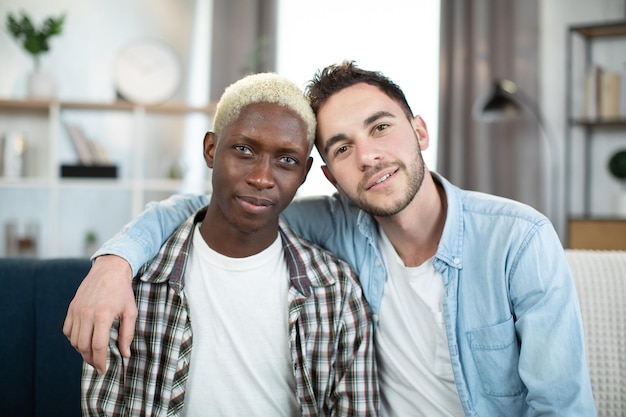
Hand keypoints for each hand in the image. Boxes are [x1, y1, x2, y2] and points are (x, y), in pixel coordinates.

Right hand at [63, 255, 136, 373]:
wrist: (109, 270)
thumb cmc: (122, 291)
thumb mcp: (131, 311)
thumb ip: (127, 334)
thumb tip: (125, 354)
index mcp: (103, 315)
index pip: (98, 346)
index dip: (100, 361)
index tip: (103, 369)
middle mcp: (86, 313)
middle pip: (83, 346)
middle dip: (91, 359)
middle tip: (99, 364)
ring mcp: (77, 310)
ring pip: (74, 340)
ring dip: (82, 351)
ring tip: (92, 354)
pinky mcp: (71, 308)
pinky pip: (67, 330)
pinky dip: (73, 339)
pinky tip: (83, 340)